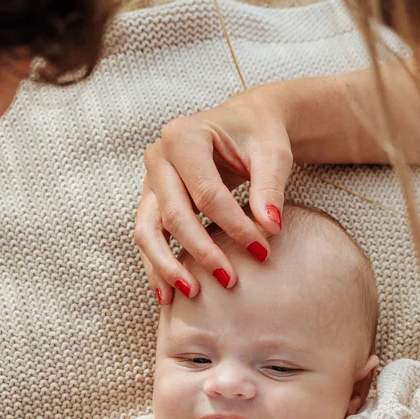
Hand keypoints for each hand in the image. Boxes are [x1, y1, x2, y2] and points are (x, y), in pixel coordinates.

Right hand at [136, 85, 291, 301]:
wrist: (243, 123)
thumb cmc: (258, 135)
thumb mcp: (272, 153)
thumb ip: (270, 187)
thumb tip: (271, 228)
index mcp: (184, 136)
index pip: (207, 193)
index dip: (233, 226)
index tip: (262, 250)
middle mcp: (158, 157)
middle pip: (173, 214)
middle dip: (201, 251)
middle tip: (230, 280)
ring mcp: (150, 181)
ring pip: (147, 231)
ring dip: (166, 266)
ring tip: (191, 293)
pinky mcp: (151, 202)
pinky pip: (147, 238)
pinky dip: (156, 266)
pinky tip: (169, 295)